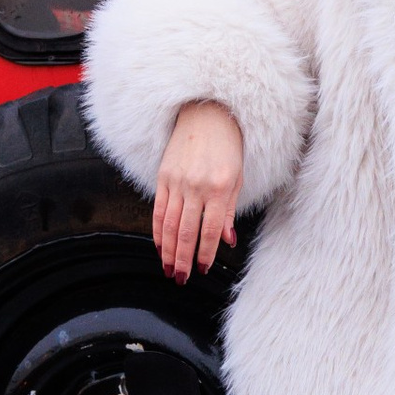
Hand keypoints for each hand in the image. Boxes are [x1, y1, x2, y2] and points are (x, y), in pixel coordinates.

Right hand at [154, 98, 244, 279]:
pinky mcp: (163, 177)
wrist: (206, 115)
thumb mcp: (237, 178)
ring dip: (168, 251)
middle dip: (183, 259)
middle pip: (186, 232)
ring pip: (169, 224)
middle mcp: (196, 187)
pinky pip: (158, 210)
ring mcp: (177, 182)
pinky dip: (158, 231)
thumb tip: (226, 241)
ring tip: (169, 268)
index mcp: (218, 188)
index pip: (209, 230)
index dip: (205, 254)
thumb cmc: (227, 147)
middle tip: (181, 278)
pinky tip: (159, 246)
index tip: (201, 269)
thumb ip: (229, 211)